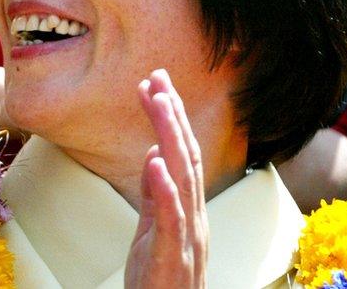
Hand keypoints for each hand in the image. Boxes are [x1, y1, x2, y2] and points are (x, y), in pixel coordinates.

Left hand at [125, 69, 207, 288]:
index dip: (169, 118)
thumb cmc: (160, 281)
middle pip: (186, 156)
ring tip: (158, 102)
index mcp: (188, 209)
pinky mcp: (172, 256)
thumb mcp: (152, 232)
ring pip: (183, 177)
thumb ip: (155, 197)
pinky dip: (165, 189)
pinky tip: (155, 162)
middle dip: (172, 114)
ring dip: (170, 136)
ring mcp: (187, 235)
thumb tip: (152, 158)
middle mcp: (194, 216)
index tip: (154, 84)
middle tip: (157, 78)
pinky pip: (171, 219)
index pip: (180, 153)